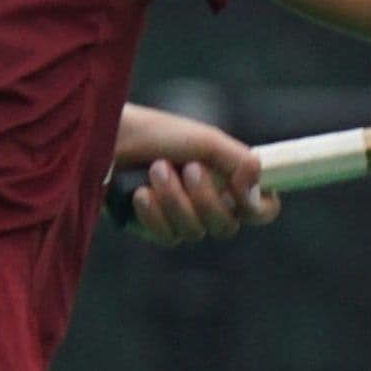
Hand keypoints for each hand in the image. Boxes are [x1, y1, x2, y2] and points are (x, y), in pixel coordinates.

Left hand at [112, 103, 279, 245]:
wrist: (110, 139)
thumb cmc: (158, 133)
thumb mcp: (206, 141)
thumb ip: (239, 163)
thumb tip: (260, 190)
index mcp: (227, 179)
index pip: (260, 210)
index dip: (259, 208)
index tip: (243, 193)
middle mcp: (208, 202)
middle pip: (227, 227)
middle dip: (205, 198)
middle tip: (187, 167)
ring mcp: (181, 218)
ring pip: (194, 232)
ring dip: (174, 200)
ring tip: (155, 170)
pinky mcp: (153, 228)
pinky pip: (166, 237)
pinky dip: (154, 214)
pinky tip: (140, 194)